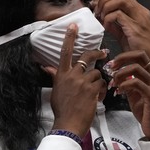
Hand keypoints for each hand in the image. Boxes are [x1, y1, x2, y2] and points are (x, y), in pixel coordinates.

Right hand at [43, 23, 106, 137]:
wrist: (68, 124)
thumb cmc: (62, 110)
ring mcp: (83, 82)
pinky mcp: (92, 89)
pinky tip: (98, 97)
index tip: (73, 26)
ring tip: (95, 91)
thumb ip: (55, 77)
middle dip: (96, 52)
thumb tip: (47, 67)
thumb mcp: (56, 91)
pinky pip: (102, 83)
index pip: (65, 52)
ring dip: (98, 80)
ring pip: (97, 72)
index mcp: (61, 75)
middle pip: (86, 57)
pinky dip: (102, 90)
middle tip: (103, 51)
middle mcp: (72, 76)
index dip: (70, 38)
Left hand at [95, 0, 149, 84]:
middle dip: (105, 1)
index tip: (100, 10)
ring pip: (120, 0)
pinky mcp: (135, 28)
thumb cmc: (142, 51)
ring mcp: (140, 19)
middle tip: (98, 13)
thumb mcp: (128, 35)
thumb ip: (118, 25)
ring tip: (102, 19)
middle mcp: (142, 12)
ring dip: (106, 8)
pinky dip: (108, 19)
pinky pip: (117, 15)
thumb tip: (105, 20)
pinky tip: (106, 28)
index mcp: (141, 12)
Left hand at [110, 50, 149, 140]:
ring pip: (136, 68)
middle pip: (140, 55)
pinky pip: (136, 83)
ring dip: (121, 73)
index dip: (125, 56)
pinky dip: (124, 85)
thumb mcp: (136, 95)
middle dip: (122, 58)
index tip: (113, 64)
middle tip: (111, 67)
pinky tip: (119, 91)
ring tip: (114, 82)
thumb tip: (118, 75)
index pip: (140, 55)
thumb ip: (129, 84)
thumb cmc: (147, 113)